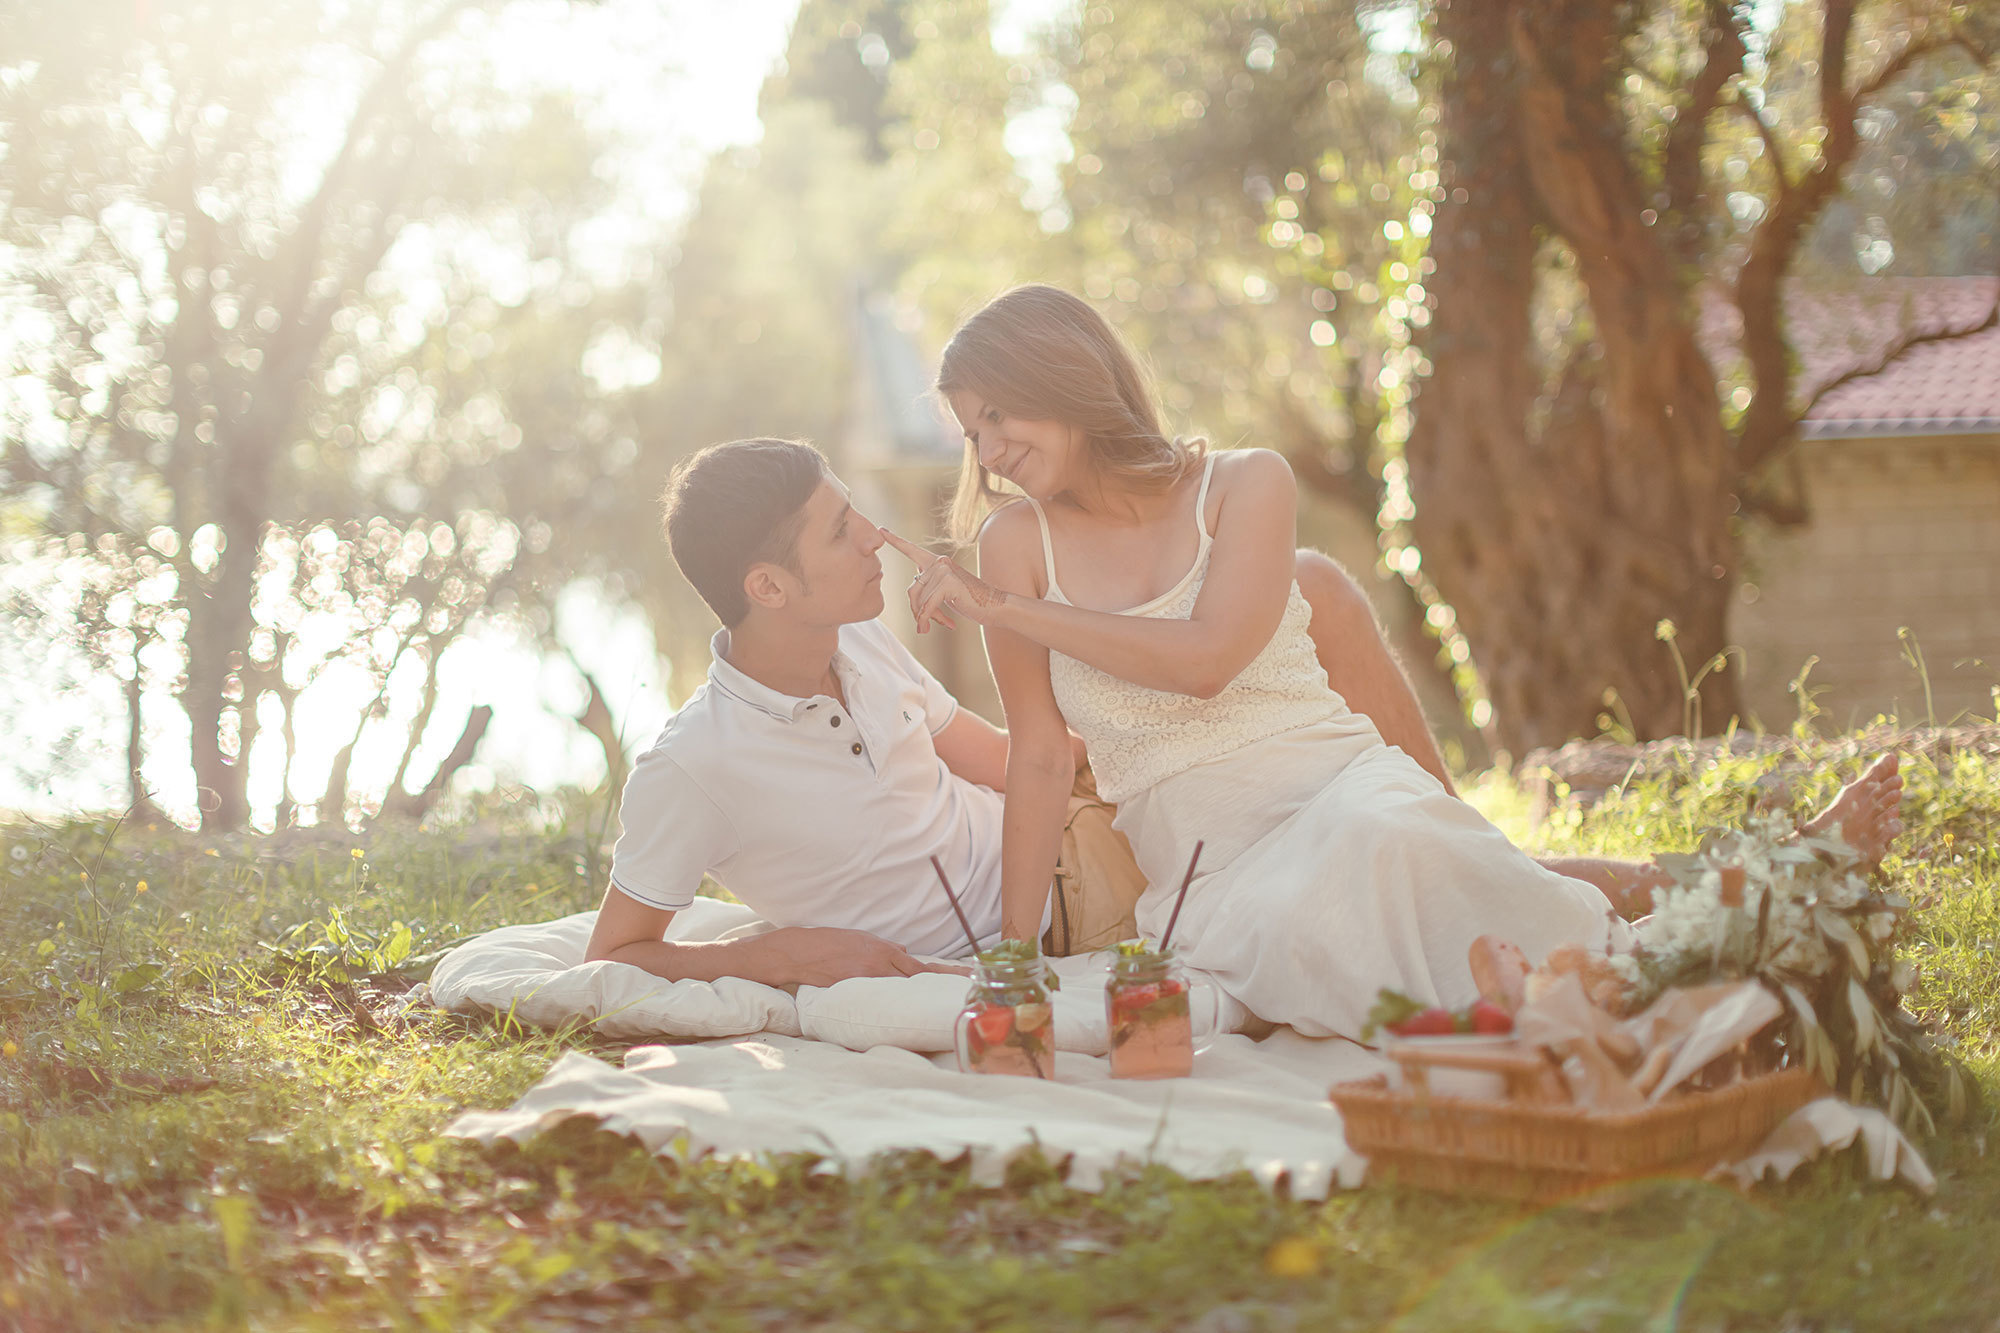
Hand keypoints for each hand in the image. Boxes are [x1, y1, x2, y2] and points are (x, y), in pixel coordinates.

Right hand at [767, 926, 968, 987]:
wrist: (799, 951)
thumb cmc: (829, 943)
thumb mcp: (861, 939)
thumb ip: (885, 949)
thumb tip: (905, 954)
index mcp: (885, 950)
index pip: (922, 967)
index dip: (945, 974)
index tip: (967, 978)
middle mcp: (881, 963)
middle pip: (919, 978)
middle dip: (942, 984)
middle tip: (967, 991)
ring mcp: (868, 977)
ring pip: (899, 989)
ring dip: (914, 997)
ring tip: (938, 1005)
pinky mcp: (853, 987)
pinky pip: (877, 997)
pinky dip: (888, 1001)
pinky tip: (899, 1011)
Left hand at [879, 529, 1009, 632]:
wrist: (993, 605)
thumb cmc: (968, 601)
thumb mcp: (943, 594)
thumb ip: (927, 590)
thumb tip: (913, 600)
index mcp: (936, 562)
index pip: (912, 550)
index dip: (895, 541)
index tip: (880, 530)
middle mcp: (938, 562)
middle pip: (912, 591)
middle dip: (919, 610)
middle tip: (930, 623)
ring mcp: (943, 570)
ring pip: (919, 600)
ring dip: (928, 616)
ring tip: (944, 623)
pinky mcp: (948, 583)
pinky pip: (928, 605)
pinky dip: (930, 618)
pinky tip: (947, 625)